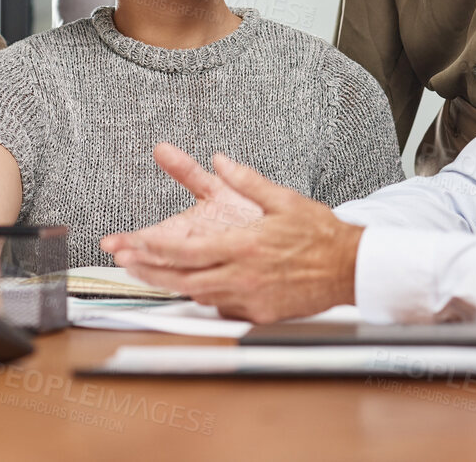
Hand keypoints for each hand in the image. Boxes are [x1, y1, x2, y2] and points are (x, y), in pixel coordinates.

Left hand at [100, 148, 363, 323]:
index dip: (155, 250)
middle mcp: (243, 275)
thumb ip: (247, 180)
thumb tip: (220, 161)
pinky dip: (205, 297)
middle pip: (183, 278)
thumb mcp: (283, 200)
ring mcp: (251, 299)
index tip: (133, 244)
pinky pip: (223, 308)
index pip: (188, 250)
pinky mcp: (260, 314)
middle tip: (124, 263)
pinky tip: (193, 287)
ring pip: (199, 295)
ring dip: (171, 284)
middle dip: (149, 271)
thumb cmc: (320, 234)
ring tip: (148, 273)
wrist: (351, 269)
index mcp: (245, 246)